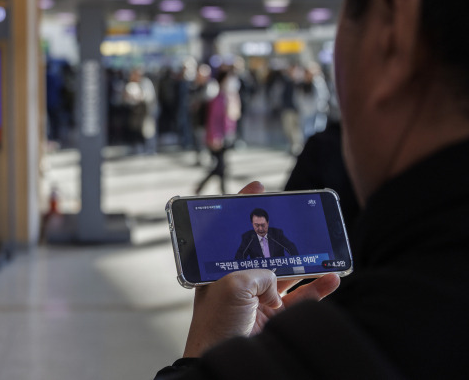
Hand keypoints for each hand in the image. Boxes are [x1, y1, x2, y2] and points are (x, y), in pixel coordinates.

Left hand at [181, 181, 340, 357]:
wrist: (225, 367)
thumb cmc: (216, 327)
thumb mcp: (233, 287)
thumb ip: (259, 274)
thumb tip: (274, 282)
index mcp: (218, 271)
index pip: (230, 232)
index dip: (242, 208)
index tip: (257, 188)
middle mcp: (238, 283)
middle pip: (264, 251)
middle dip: (282, 236)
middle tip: (299, 221)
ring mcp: (258, 301)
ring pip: (287, 275)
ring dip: (307, 264)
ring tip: (324, 252)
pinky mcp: (275, 320)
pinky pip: (301, 300)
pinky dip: (318, 289)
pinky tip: (333, 279)